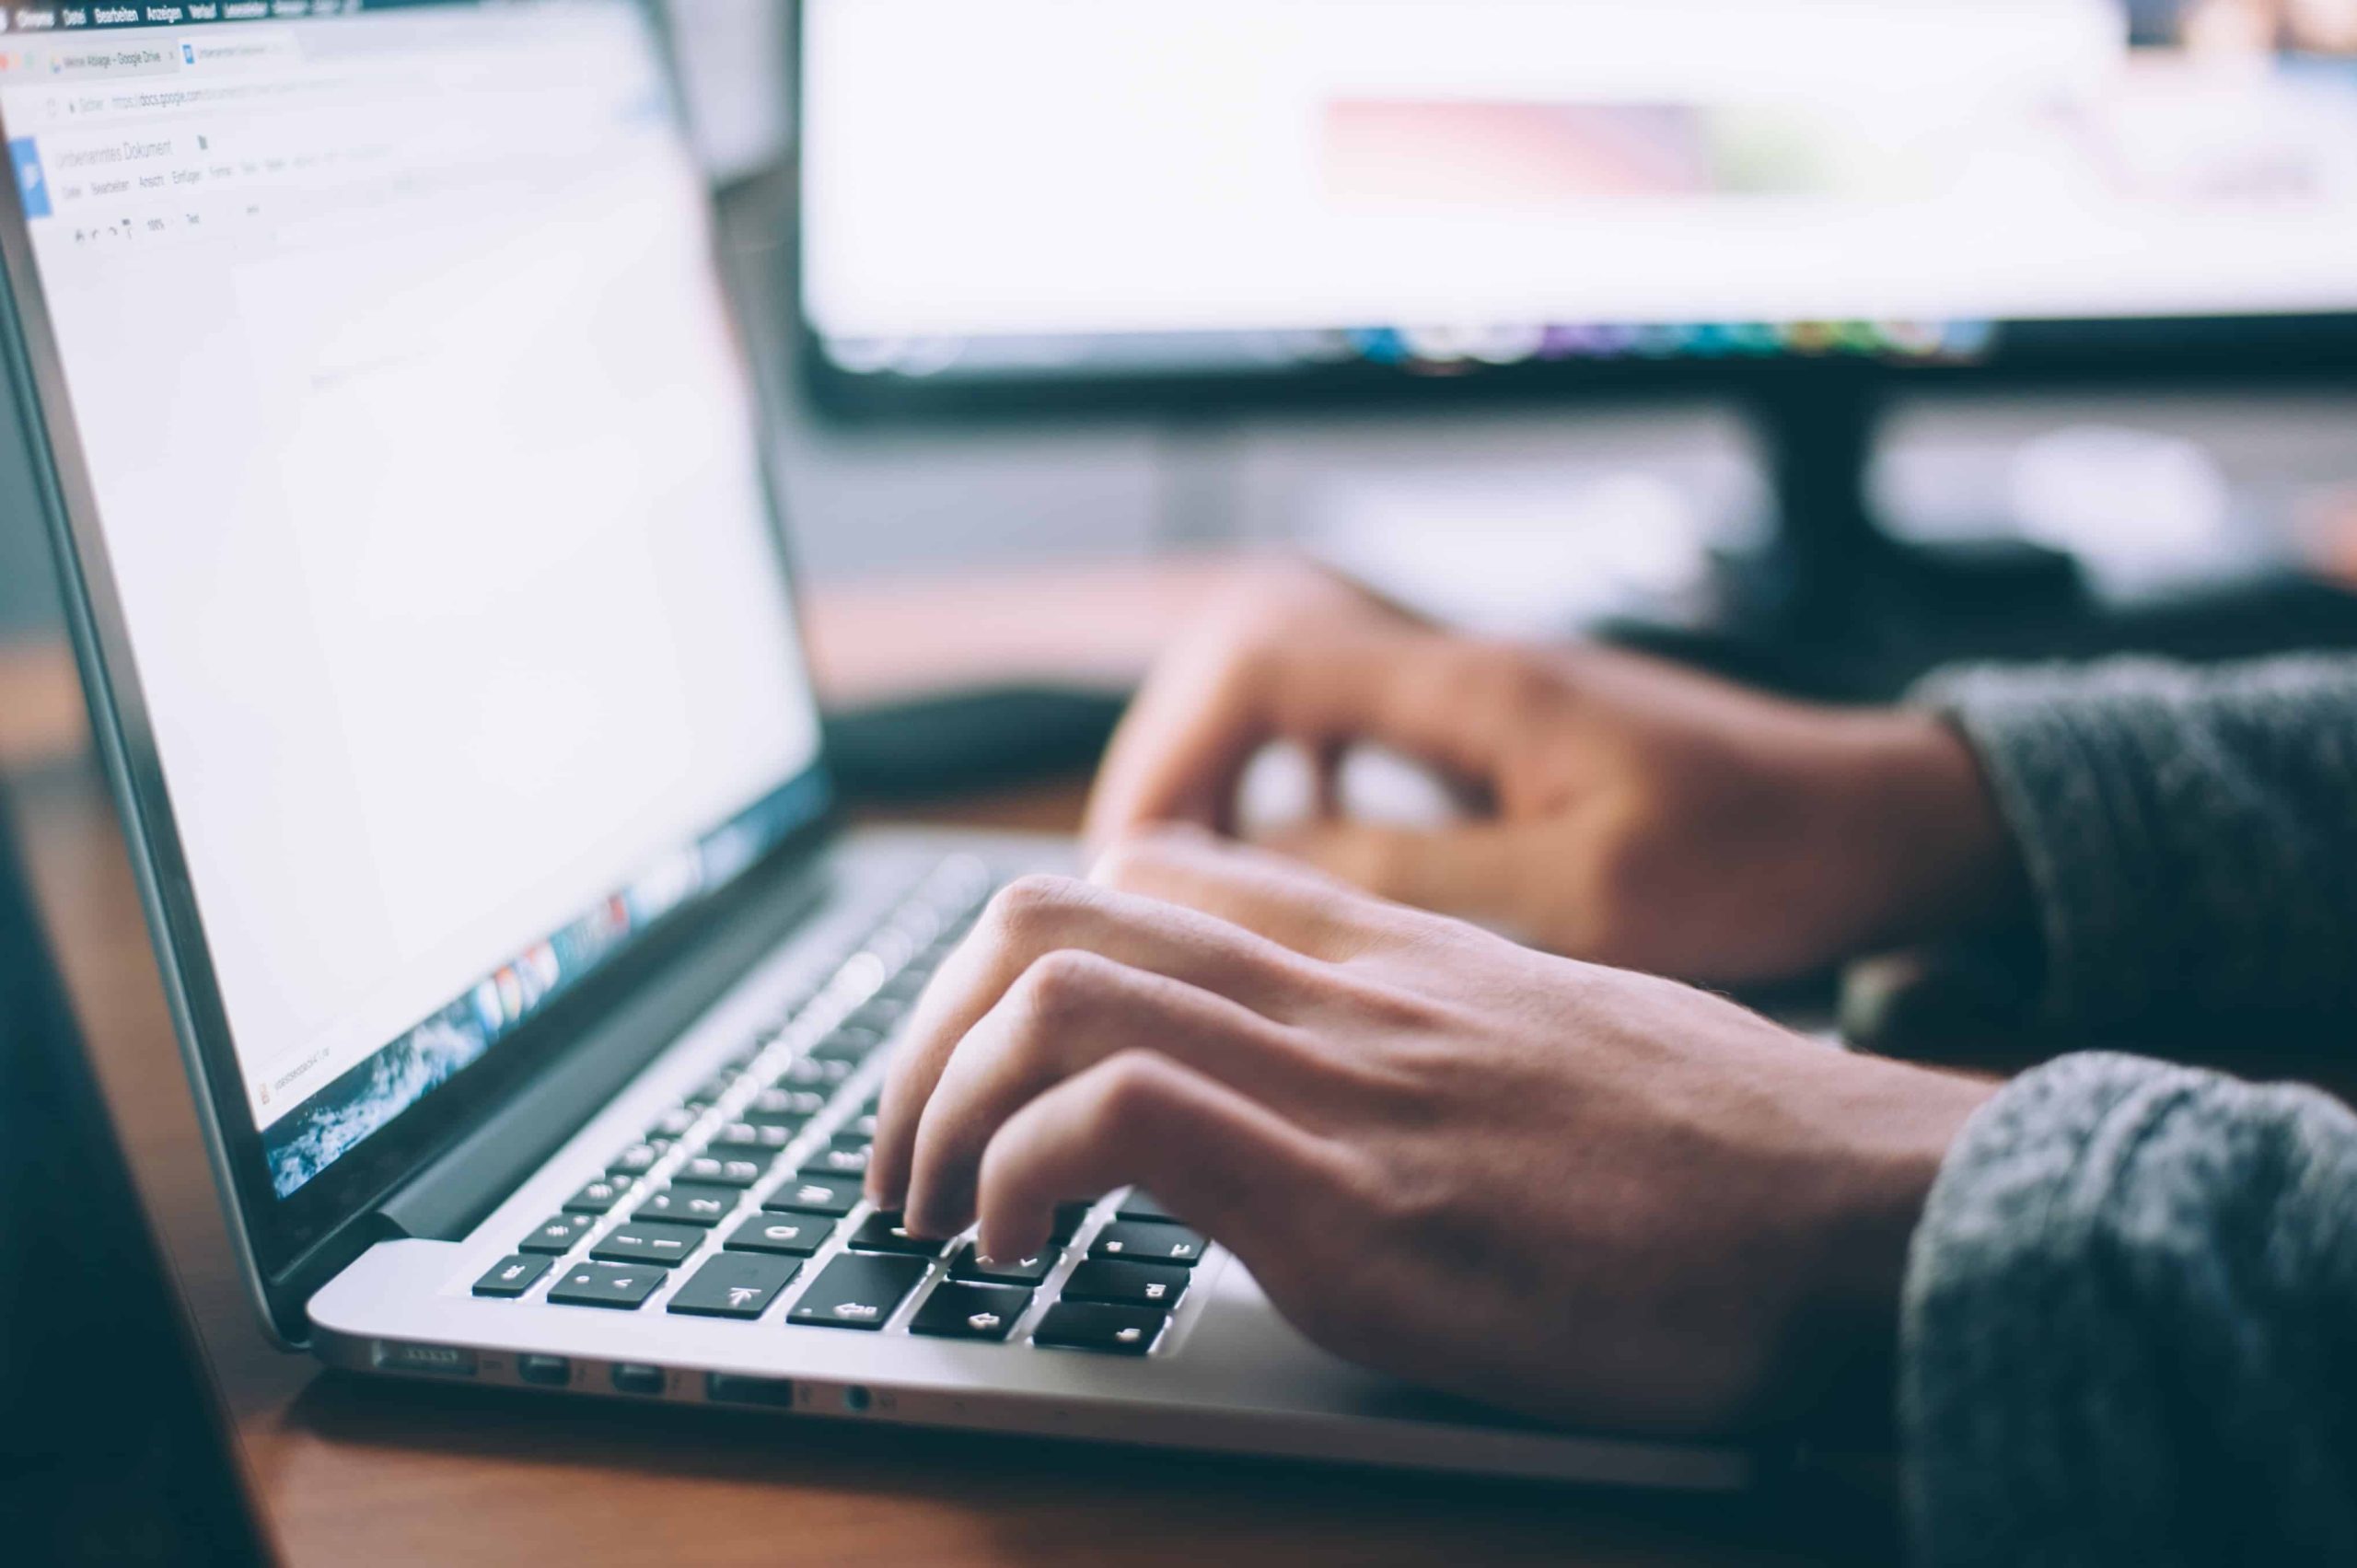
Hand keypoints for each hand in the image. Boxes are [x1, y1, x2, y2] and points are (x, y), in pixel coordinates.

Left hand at [869, 830, 1995, 1434]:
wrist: (1868, 1209)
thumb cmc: (1729, 1153)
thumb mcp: (1554, 1045)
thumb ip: (1426, 1032)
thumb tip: (1339, 1084)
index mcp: (1385, 950)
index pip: (1144, 873)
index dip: (1017, 960)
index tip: (984, 1066)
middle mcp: (1342, 988)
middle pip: (1049, 912)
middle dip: (925, 1034)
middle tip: (905, 1153)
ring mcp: (1343, 1082)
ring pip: (1051, 988)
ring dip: (936, 1105)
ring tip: (931, 1212)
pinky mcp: (1357, 1200)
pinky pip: (1118, 1116)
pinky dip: (1018, 1174)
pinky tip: (1016, 1252)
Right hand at [1086, 563, 2023, 984]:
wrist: (1880, 821)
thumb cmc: (1762, 856)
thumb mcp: (1585, 895)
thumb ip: (1416, 875)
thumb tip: (1259, 869)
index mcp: (1472, 687)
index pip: (1261, 661)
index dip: (1173, 752)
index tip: (1139, 861)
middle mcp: (1461, 669)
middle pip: (1252, 659)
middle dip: (1177, 761)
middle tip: (1142, 878)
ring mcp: (1479, 697)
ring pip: (1296, 694)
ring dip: (1230, 772)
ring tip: (1197, 876)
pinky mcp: (1501, 737)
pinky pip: (1354, 732)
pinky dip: (1299, 785)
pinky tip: (1305, 861)